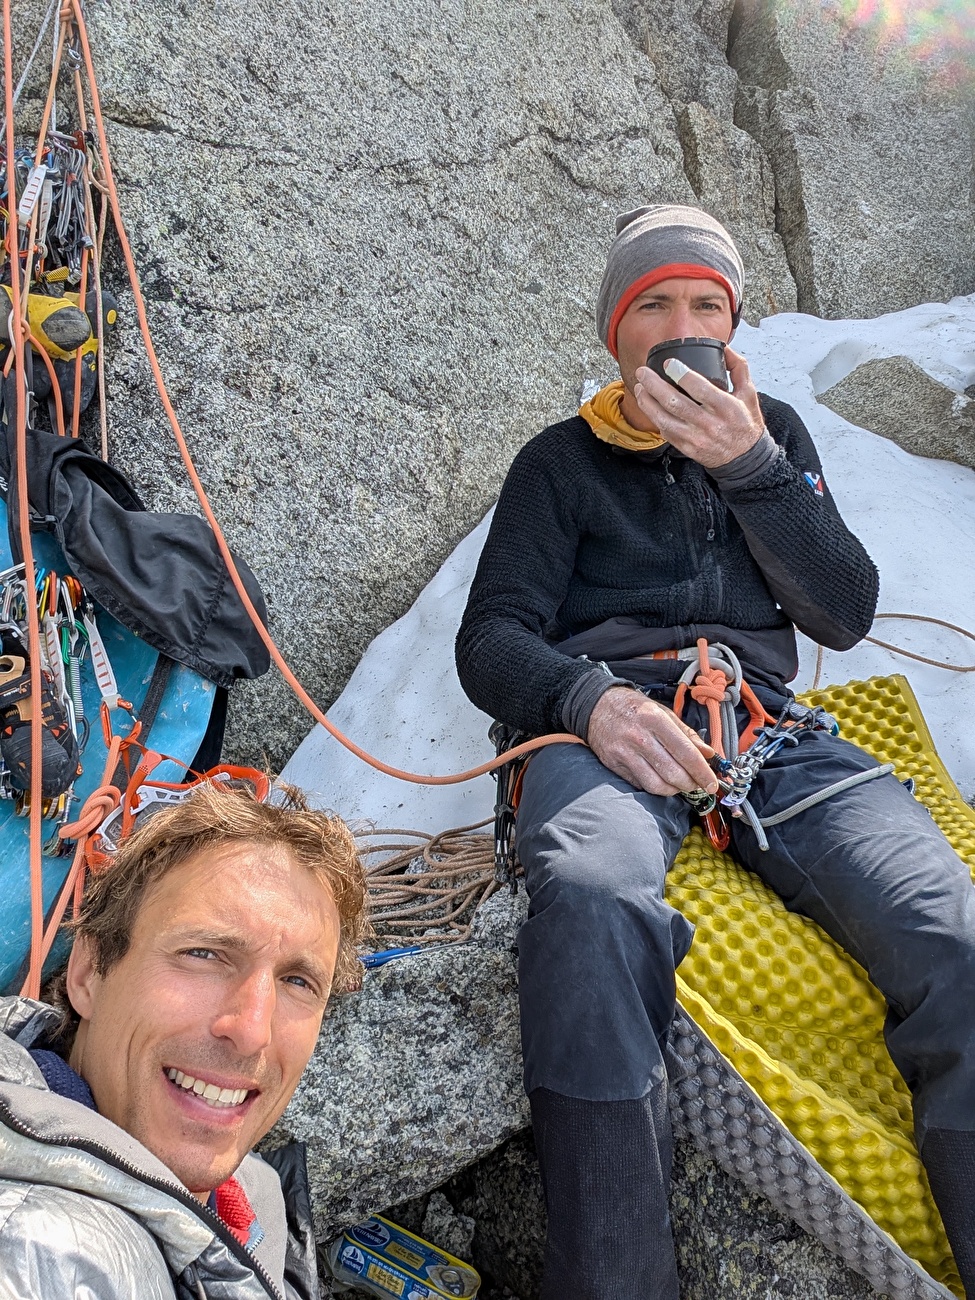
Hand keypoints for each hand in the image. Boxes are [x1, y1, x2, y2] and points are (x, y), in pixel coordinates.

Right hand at [587, 687, 718, 796]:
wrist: (596, 706)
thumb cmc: (633, 708)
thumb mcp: (662, 712)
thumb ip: (687, 733)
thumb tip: (708, 753)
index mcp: (654, 719)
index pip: (685, 752)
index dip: (702, 772)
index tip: (712, 783)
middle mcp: (639, 737)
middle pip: (673, 773)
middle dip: (691, 784)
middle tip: (698, 785)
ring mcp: (624, 753)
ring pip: (657, 785)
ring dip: (674, 790)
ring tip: (681, 784)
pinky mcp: (614, 765)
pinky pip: (641, 784)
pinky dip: (656, 787)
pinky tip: (662, 780)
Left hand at [632, 346, 764, 468]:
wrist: (744, 458)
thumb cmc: (745, 424)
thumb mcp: (749, 393)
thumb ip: (738, 368)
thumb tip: (724, 348)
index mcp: (726, 407)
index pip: (699, 388)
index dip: (681, 374)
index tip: (669, 363)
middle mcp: (709, 424)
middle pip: (675, 402)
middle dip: (654, 385)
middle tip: (643, 372)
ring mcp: (695, 438)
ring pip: (664, 419)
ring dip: (647, 402)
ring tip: (639, 388)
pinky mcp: (687, 448)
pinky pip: (665, 431)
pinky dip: (654, 417)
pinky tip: (648, 405)